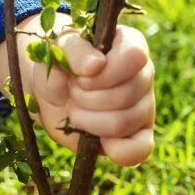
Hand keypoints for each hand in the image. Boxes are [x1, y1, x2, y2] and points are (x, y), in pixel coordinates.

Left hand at [0, 20, 154, 166]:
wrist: (50, 93)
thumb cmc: (58, 65)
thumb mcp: (56, 49)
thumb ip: (73, 49)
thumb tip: (95, 65)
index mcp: (130, 44)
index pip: (134, 57)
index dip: (103, 73)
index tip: (79, 76)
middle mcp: (144, 74)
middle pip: (125, 94)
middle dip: (86, 98)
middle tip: (72, 91)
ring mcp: (144, 106)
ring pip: (122, 123)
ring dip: (87, 119)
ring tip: (76, 108)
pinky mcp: (138, 134)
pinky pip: (140, 149)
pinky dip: (114, 150)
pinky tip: (94, 139)